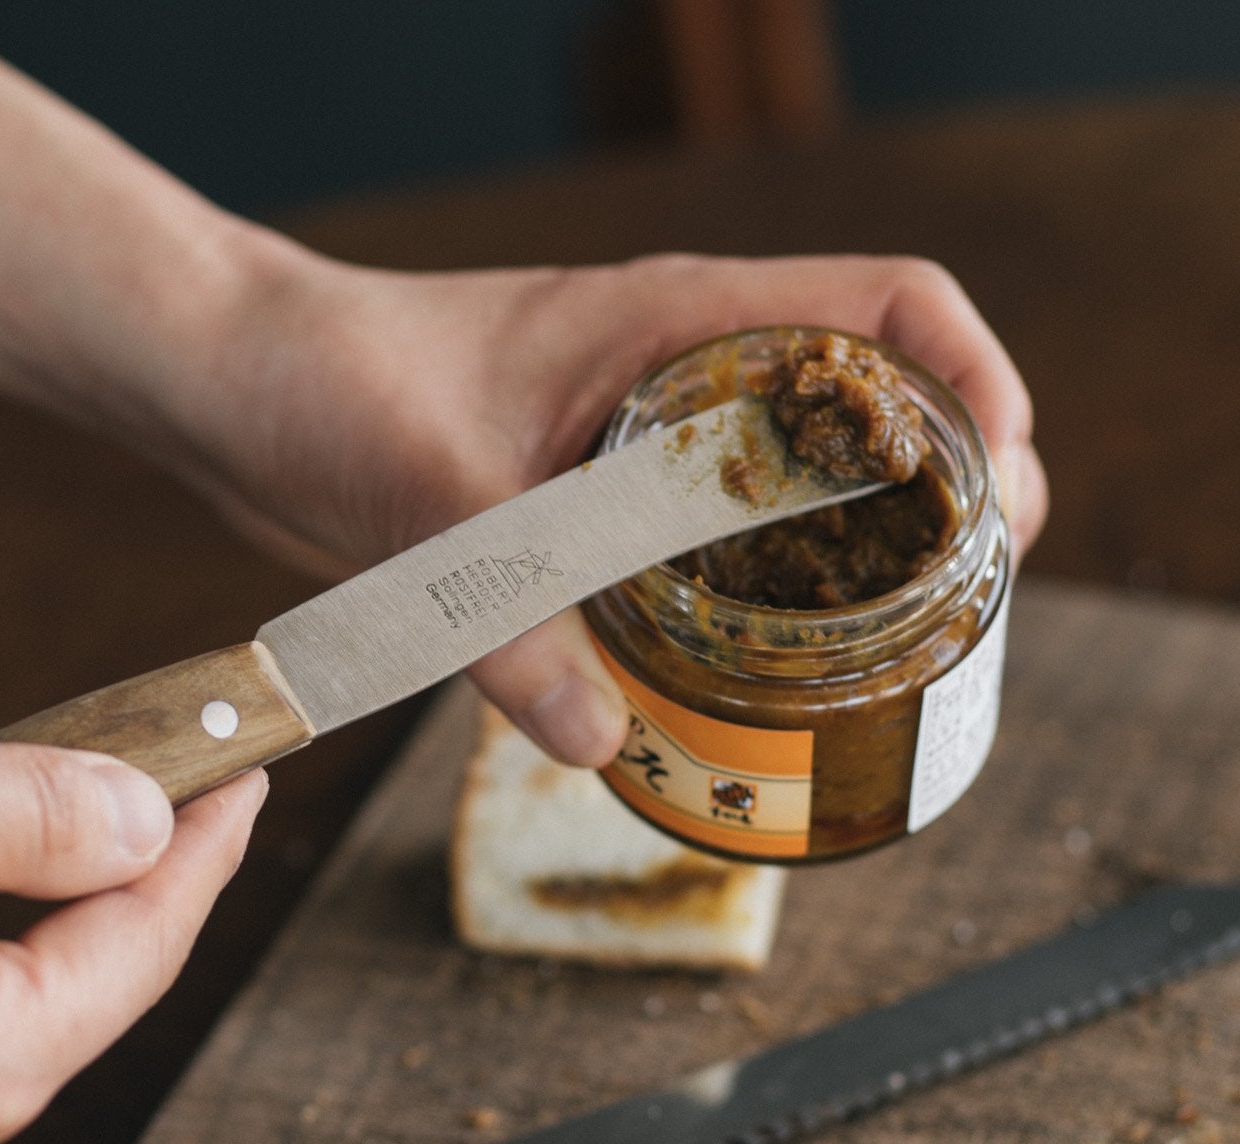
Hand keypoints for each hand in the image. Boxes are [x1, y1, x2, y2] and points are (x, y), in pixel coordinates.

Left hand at [170, 250, 1047, 767]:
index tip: (1002, 490)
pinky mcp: (596, 492)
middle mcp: (683, 366)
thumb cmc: (326, 387)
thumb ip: (509, 623)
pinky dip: (766, 582)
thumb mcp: (427, 504)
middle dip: (953, 486)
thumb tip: (602, 743)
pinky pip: (720, 528)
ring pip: (807, 469)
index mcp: (676, 318)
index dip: (977, 382)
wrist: (237, 386)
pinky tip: (764, 667)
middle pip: (880, 396)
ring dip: (868, 541)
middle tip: (970, 603)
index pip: (890, 304)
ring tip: (903, 646)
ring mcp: (644, 429)